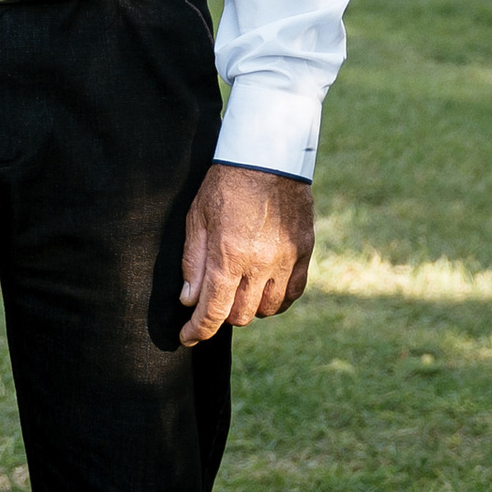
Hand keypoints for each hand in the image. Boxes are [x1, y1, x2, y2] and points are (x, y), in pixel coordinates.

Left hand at [179, 161, 314, 347]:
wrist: (267, 154)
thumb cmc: (224, 183)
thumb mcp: (197, 218)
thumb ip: (193, 262)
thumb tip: (189, 301)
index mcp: (229, 254)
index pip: (213, 310)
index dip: (198, 330)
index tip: (188, 337)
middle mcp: (260, 262)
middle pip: (241, 315)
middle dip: (221, 316)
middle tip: (212, 303)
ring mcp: (287, 258)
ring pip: (268, 309)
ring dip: (250, 308)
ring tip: (239, 292)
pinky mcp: (304, 251)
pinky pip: (293, 293)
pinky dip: (277, 300)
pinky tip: (265, 291)